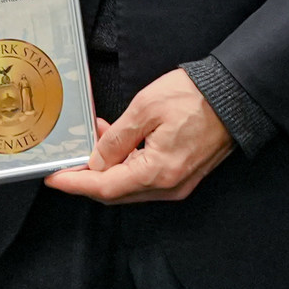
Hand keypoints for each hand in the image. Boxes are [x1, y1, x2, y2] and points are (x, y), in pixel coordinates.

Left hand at [45, 69, 233, 203]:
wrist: (235, 96)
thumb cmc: (196, 97)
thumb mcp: (145, 109)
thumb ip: (116, 139)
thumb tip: (95, 162)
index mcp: (158, 172)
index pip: (105, 187)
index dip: (75, 184)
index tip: (53, 178)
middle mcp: (169, 186)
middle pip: (116, 192)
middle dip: (88, 177)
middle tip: (68, 159)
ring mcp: (178, 184)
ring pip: (129, 186)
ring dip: (107, 168)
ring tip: (95, 137)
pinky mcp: (183, 175)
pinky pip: (145, 178)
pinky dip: (126, 165)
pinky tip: (118, 142)